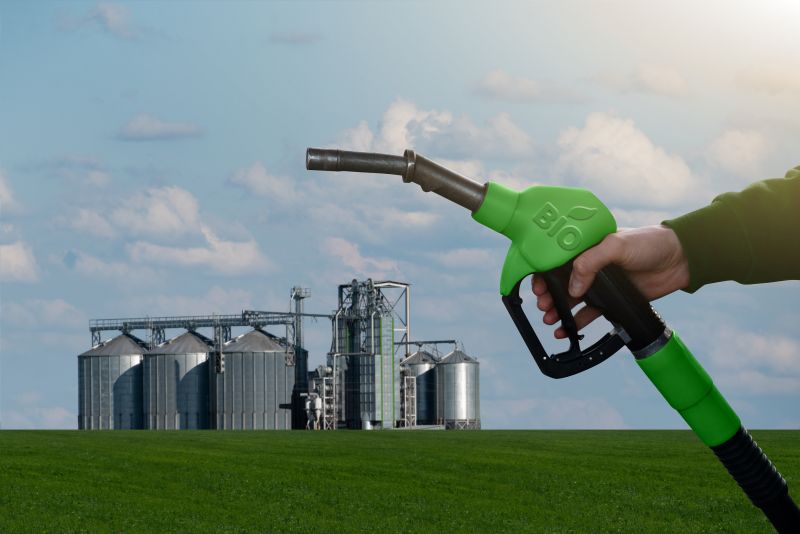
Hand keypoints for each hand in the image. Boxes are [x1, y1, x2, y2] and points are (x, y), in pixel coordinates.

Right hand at [532, 225, 689, 337]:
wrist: (680, 260)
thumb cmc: (650, 243)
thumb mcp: (616, 244)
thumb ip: (591, 262)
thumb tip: (573, 286)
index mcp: (587, 247)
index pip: (557, 259)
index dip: (544, 273)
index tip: (538, 286)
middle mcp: (591, 265)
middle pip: (561, 283)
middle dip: (549, 295)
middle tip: (544, 305)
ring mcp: (601, 284)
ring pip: (572, 300)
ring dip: (559, 311)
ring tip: (551, 320)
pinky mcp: (612, 300)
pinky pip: (590, 314)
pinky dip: (577, 323)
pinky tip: (567, 330)